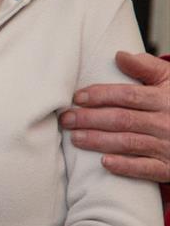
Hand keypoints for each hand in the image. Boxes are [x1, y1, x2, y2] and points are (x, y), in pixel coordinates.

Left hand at [60, 51, 169, 182]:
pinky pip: (147, 169)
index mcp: (164, 99)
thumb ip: (146, 67)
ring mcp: (169, 146)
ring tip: (75, 138)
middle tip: (66, 119)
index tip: (77, 97)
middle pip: (122, 119)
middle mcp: (166, 122)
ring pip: (129, 143)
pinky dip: (126, 167)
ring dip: (99, 141)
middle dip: (91, 119)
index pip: (127, 95)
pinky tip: (105, 163)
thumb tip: (119, 55)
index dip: (101, 95)